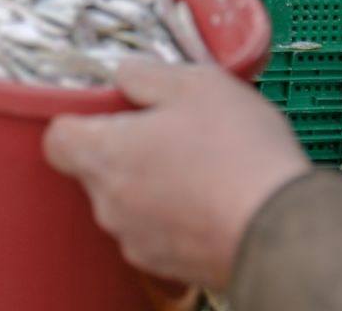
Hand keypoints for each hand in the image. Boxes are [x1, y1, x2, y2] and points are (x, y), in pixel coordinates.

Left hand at [42, 61, 309, 289]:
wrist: (284, 230)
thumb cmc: (239, 155)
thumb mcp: (195, 84)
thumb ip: (147, 74)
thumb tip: (126, 74)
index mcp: (104, 155)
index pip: (57, 139)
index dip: (78, 121)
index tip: (106, 111)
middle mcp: (110, 204)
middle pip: (95, 170)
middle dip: (125, 150)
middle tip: (170, 132)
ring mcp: (137, 240)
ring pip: (128, 202)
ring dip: (152, 184)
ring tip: (201, 166)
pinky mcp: (168, 266)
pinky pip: (157, 232)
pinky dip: (175, 216)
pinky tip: (211, 199)